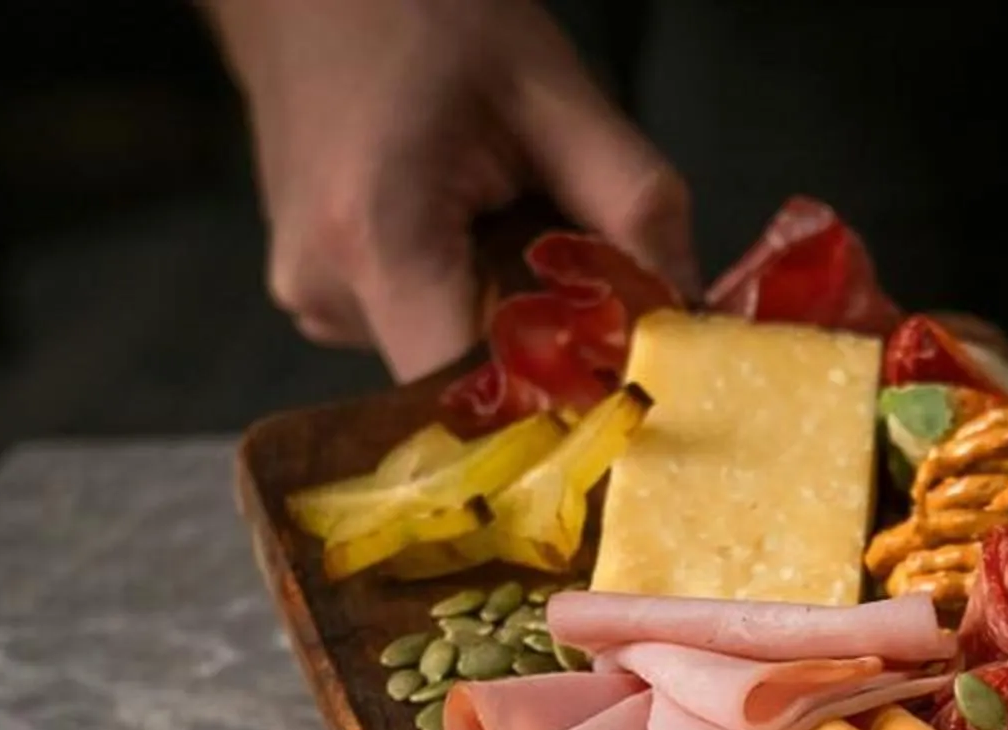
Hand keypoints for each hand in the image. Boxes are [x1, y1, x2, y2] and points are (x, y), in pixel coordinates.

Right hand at [204, 0, 695, 378]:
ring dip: (509, 320)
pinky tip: (473, 230)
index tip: (629, 397)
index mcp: (380, 242)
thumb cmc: (425, 14)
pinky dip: (468, 299)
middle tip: (593, 287)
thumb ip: (635, 206)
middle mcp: (329, 292)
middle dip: (549, 357)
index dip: (562, 412)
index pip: (482, 397)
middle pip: (472, 390)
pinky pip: (417, 333)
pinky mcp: (316, 298)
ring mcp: (312, 302)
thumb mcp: (554, 92)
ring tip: (515, 227)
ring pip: (448, 363)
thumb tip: (695, 316)